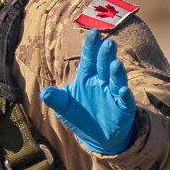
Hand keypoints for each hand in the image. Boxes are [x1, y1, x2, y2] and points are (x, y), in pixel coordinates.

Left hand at [41, 29, 137, 154]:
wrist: (97, 138)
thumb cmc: (80, 116)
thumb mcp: (64, 108)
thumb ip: (55, 99)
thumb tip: (43, 93)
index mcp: (87, 77)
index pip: (89, 58)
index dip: (91, 46)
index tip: (94, 32)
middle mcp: (102, 82)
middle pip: (103, 65)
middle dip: (105, 55)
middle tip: (108, 43)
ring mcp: (114, 94)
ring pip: (116, 80)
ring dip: (117, 73)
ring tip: (116, 64)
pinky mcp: (123, 109)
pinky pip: (125, 101)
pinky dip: (125, 96)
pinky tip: (123, 91)